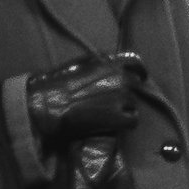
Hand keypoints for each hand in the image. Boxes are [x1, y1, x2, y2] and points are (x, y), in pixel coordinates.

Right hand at [25, 52, 147, 148]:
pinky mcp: (120, 116)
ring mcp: (122, 96)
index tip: (140, 78)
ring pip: (133, 104)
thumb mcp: (77, 64)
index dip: (140, 71)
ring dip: (124, 109)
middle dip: (127, 93)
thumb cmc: (55, 85)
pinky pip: (133, 120)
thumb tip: (106, 65)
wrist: (48, 104)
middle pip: (135, 85)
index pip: (135, 62)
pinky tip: (113, 126)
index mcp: (108, 62)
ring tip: (107, 116)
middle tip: (114, 103)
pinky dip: (126, 124)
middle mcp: (119, 76)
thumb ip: (96, 64)